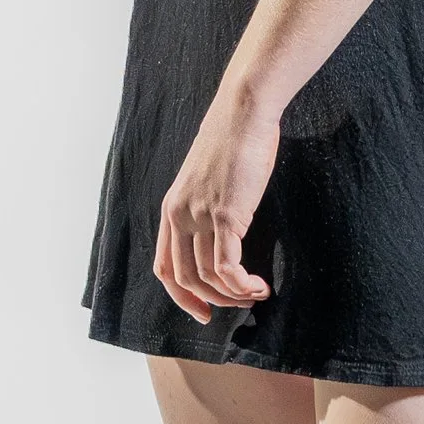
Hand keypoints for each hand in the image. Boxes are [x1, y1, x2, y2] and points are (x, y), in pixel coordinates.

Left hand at [153, 84, 279, 322]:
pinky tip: (258, 285)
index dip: (181, 296)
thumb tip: (222, 234)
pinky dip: (242, 284)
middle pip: (185, 278)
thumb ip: (206, 206)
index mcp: (171, 209)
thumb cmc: (234, 141)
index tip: (203, 310)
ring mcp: (200, 215)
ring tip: (256, 293)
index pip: (164, 267)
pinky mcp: (225, 214)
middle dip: (212, 301)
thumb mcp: (208, 179)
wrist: (243, 112)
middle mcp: (179, 215)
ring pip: (209, 276)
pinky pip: (227, 266)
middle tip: (238, 306)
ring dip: (234, 294)